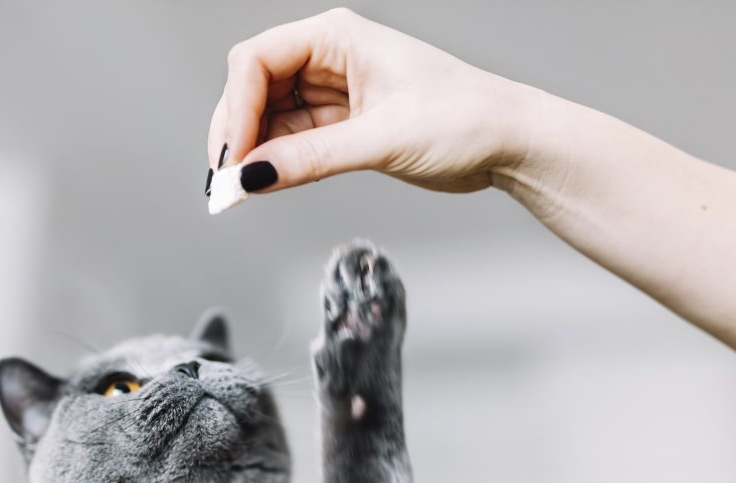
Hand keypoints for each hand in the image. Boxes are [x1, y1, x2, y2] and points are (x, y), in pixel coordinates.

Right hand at [206, 8, 537, 194]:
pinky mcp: (341, 124)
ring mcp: (332, 91)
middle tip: (227, 182)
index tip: (234, 158)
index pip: (256, 61)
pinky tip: (266, 184)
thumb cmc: (465, 119)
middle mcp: (328, 58)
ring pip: (267, 117)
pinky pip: (290, 140)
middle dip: (236, 133)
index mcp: (337, 37)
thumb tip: (252, 178)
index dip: (235, 109)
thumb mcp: (382, 139)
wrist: (507, 142)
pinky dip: (274, 163)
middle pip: (252, 88)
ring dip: (251, 152)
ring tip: (241, 191)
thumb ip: (311, 159)